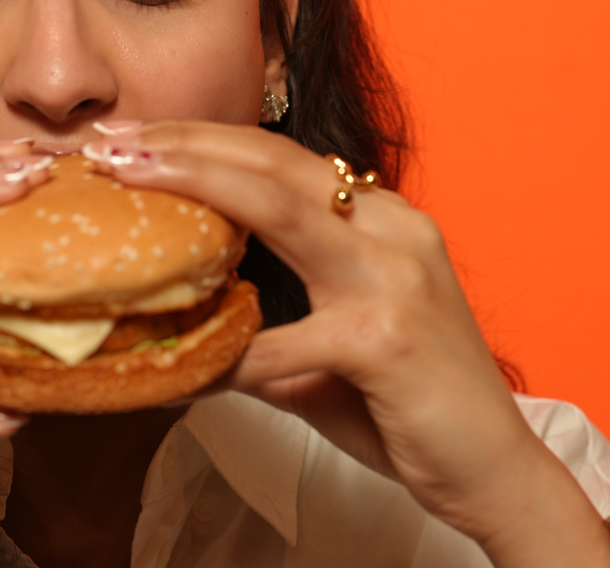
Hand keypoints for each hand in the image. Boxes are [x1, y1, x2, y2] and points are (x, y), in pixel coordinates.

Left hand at [86, 121, 609, 567]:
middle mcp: (393, 230)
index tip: (140, 139)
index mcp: (382, 221)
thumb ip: (269, 319)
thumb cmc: (408, 403)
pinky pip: (283, 340)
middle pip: (276, 162)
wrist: (496, 470)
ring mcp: (394, 278)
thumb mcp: (333, 340)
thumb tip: (183, 321)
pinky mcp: (386, 338)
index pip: (284, 160)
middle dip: (189, 142)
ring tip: (128, 177)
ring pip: (283, 208)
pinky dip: (225, 353)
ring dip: (197, 183)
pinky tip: (177, 367)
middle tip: (114, 141)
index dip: (208, 142)